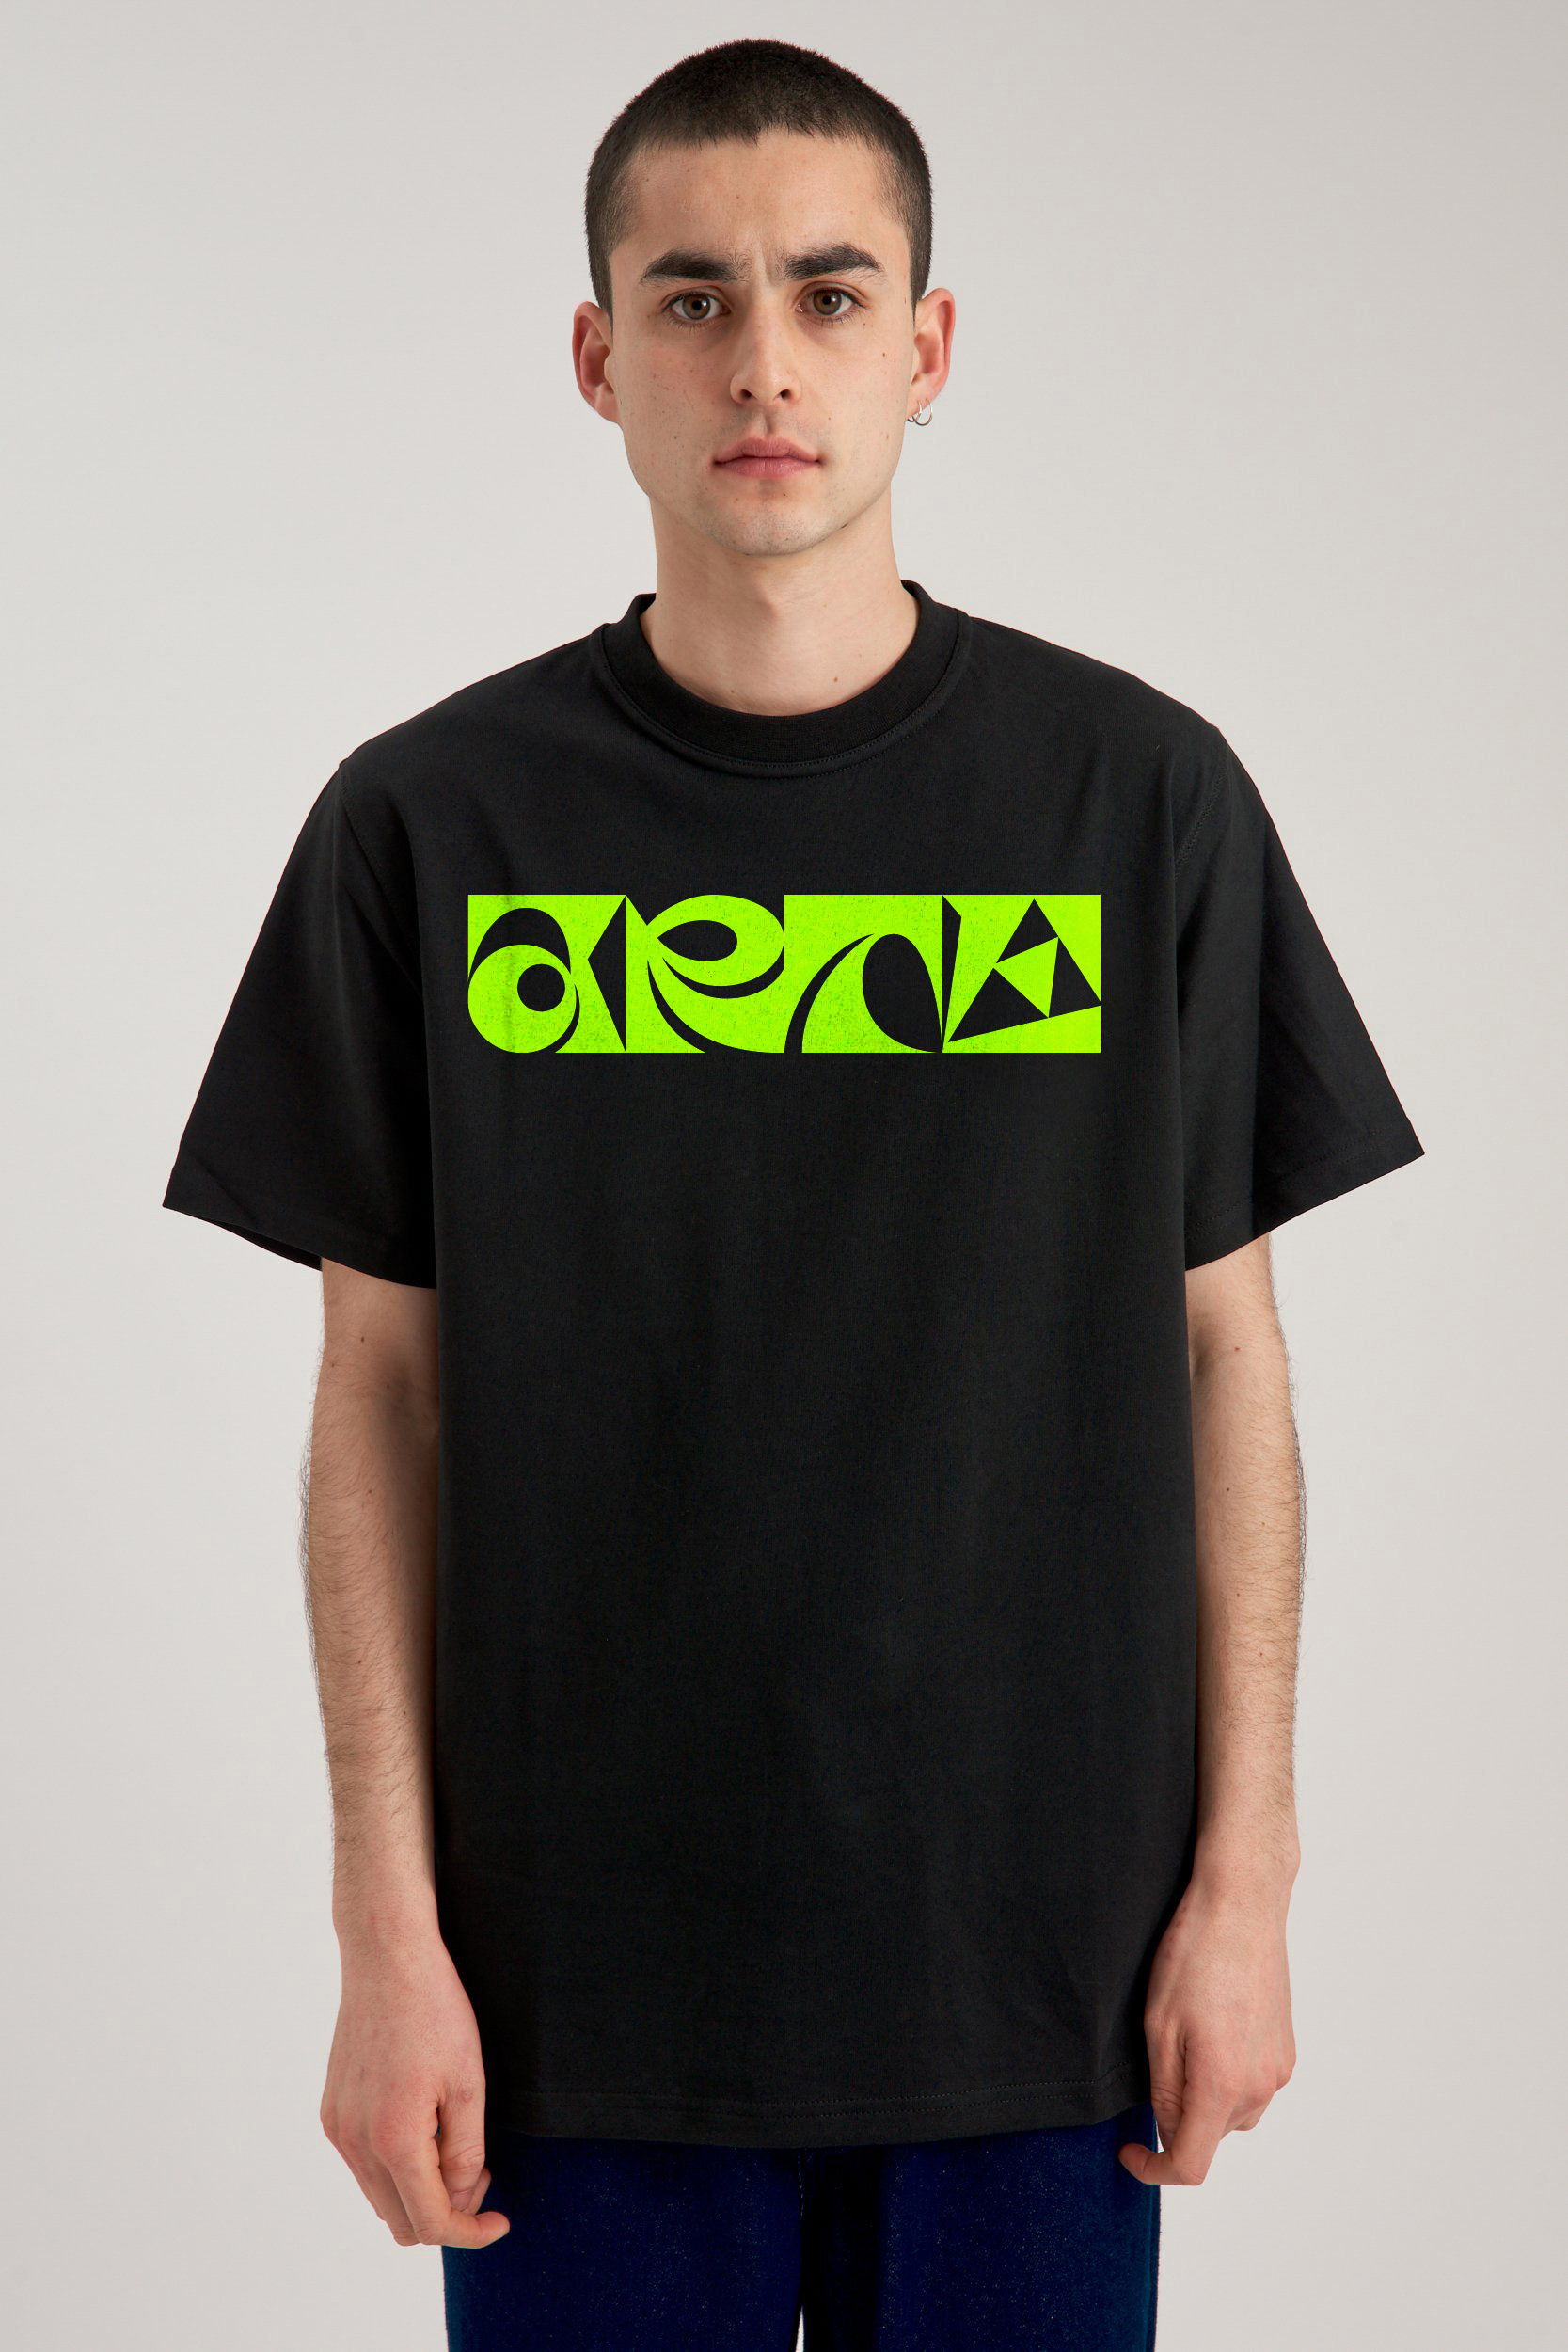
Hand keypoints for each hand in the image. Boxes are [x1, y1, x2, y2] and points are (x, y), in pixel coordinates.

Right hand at [320, 1926, 511, 2247]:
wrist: (387, 1958)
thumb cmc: (435, 2011)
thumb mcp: (468, 2083)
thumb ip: (465, 2153)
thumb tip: (459, 2199)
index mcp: (393, 2140)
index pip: (430, 2223)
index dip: (469, 2232)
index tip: (500, 2221)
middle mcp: (356, 2142)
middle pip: (400, 2222)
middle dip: (446, 2212)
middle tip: (480, 2171)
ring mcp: (338, 2127)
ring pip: (380, 2196)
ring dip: (419, 2190)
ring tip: (453, 2144)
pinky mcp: (331, 2110)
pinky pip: (363, 2165)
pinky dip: (395, 2166)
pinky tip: (423, 2126)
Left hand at [1118, 1862, 1296, 2186]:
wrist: (1242, 1905)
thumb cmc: (1193, 1954)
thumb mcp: (1157, 2025)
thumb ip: (1164, 2089)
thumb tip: (1169, 2128)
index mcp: (1223, 2085)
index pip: (1191, 2163)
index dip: (1154, 2170)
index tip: (1130, 2152)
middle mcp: (1260, 2086)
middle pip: (1210, 2136)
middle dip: (1176, 2119)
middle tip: (1152, 2064)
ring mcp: (1278, 2069)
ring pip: (1231, 2112)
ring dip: (1204, 2098)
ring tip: (1183, 2040)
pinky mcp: (1286, 2050)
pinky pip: (1252, 2086)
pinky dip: (1227, 2077)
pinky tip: (1210, 2030)